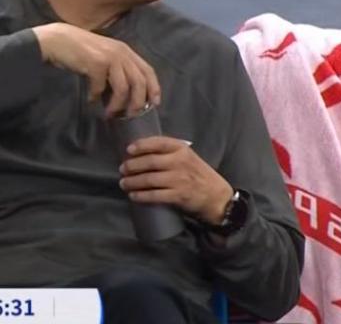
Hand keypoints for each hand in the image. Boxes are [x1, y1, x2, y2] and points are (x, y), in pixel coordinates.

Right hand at [33, 22, 160, 117]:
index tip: (154, 103)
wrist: (58, 40)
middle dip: (137, 102)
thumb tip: (127, 93)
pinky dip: (95, 97)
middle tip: (130, 115)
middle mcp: (121, 53)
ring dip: (117, 105)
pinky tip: (90, 99)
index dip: (153, 88)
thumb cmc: (80, 49)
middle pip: (139, 82)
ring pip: (123, 88)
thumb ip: (117, 68)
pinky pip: (100, 88)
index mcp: (126, 50)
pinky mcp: (96, 64)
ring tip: (109, 113)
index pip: (148, 70)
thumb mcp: (104, 54)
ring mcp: (109, 57)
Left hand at [119, 136, 233, 224]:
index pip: (158, 143)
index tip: (128, 150)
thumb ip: (168, 153)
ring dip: (132, 182)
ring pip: (149, 179)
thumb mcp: (187, 157)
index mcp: (181, 149)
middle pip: (149, 162)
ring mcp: (179, 180)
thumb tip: (139, 154)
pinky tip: (133, 196)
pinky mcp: (179, 196)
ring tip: (124, 183)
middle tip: (122, 169)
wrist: (217, 196)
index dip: (141, 145)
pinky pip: (155, 195)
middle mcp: (180, 162)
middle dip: (132, 166)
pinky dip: (141, 196)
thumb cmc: (197, 174)